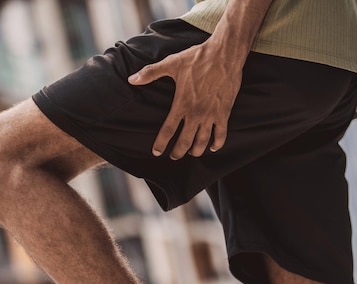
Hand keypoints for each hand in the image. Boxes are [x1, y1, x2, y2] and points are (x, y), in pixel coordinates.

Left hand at [128, 41, 242, 159]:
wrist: (224, 54)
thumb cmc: (198, 58)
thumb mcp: (172, 63)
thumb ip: (150, 73)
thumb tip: (131, 79)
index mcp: (181, 104)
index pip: (168, 130)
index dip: (161, 143)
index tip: (157, 152)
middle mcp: (196, 113)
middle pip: (185, 141)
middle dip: (178, 152)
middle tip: (174, 156)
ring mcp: (211, 114)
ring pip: (202, 141)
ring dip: (196, 151)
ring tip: (191, 153)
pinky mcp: (224, 112)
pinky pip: (221, 133)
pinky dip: (217, 143)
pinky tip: (213, 147)